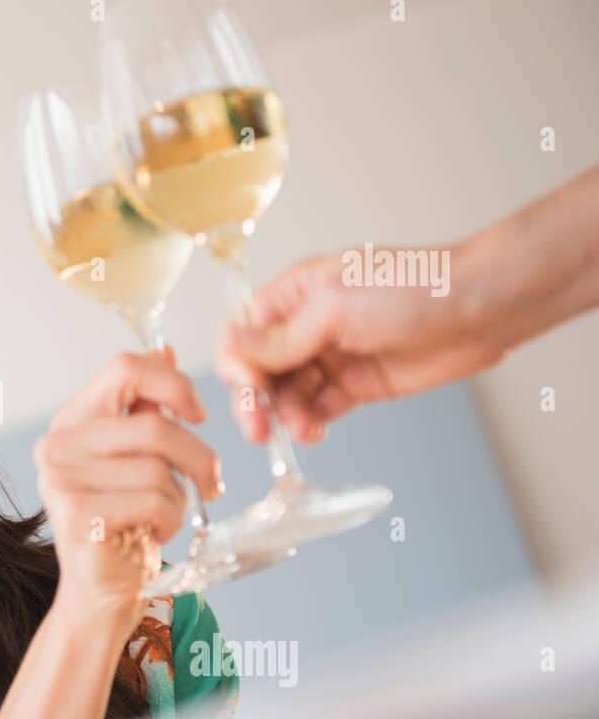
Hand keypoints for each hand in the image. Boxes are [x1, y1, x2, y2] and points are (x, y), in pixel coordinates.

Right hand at [34, 348, 222, 630]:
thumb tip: (163, 348)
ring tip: (165, 516)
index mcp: (71, 420)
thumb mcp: (135, 457)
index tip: (198, 413)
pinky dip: (169, 521)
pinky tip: (152, 535)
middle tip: (211, 483)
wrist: (99, 591)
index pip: (125, 368)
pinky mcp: (78, 517)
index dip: (174, 384)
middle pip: (154, 426)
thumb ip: (144, 406)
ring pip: (158, 469)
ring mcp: (61, 481)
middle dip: (198, 456)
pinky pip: (154, 502)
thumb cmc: (124, 521)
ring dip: (180, 498)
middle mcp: (57, 445)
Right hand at [214, 241, 509, 443]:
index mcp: (295, 294)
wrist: (482, 307)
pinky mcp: (356, 384)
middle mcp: (307, 325)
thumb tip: (237, 353)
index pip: (242, 332)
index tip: (247, 388)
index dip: (237, 363)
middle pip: (259, 369)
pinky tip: (313, 431)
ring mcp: (331, 356)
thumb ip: (283, 338)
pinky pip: (316, 409)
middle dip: (254, 399)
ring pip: (286, 395)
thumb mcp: (336, 309)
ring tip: (301, 428)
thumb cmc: (417, 287)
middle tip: (258, 429)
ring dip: (285, 415)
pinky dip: (309, 423)